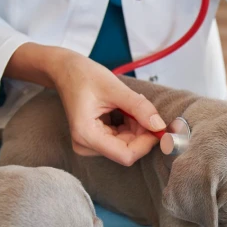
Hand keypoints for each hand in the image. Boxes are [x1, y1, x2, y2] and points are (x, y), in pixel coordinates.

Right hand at [48, 51, 165, 165]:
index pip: (125, 155)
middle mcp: (86, 145)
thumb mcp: (115, 88)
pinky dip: (129, 126)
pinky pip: (121, 140)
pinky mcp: (95, 140)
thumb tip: (160, 126)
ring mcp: (89, 144)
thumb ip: (139, 107)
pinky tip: (124, 110)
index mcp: (86, 135)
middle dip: (142, 132)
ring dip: (136, 128)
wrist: (65, 70)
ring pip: (126, 145)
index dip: (146, 143)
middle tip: (146, 109)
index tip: (159, 127)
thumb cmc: (84, 75)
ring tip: (129, 105)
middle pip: (127, 150)